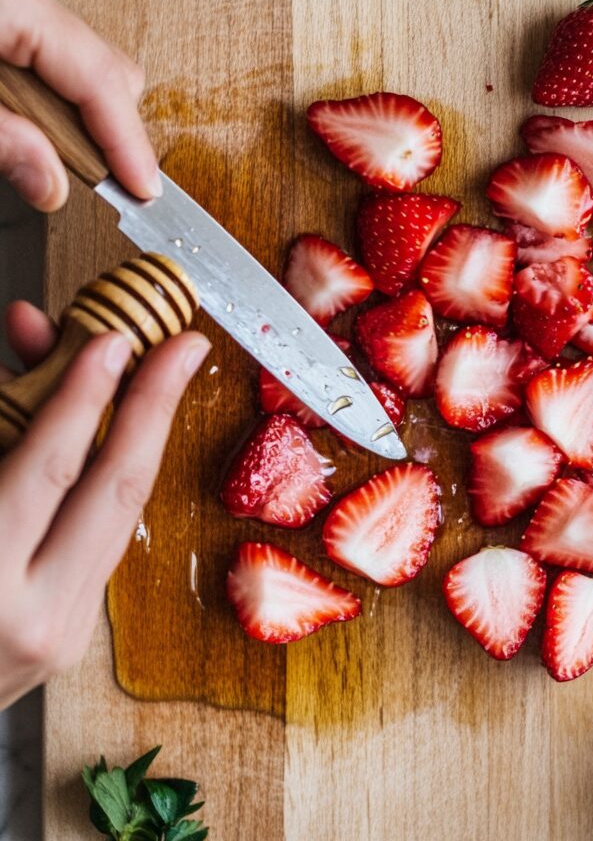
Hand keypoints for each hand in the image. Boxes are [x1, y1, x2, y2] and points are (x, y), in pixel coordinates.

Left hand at [0, 0, 160, 208]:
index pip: (102, 85)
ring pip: (79, 54)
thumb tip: (52, 186)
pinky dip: (44, 75)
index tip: (146, 191)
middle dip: (97, 125)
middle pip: (105, 70)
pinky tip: (9, 88)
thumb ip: (0, 141)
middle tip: (61, 162)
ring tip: (16, 119)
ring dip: (65, 102)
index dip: (129, 147)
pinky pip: (52, 37)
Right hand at [0, 302, 208, 708]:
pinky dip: (115, 480)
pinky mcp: (72, 636)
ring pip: (125, 514)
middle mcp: (29, 617)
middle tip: (184, 346)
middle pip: (116, 489)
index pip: (47, 474)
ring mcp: (60, 632)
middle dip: (155, 405)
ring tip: (164, 376)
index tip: (109, 341)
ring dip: (147, 437)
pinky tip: (126, 434)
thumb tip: (27, 339)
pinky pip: (106, 540)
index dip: (82, 398)